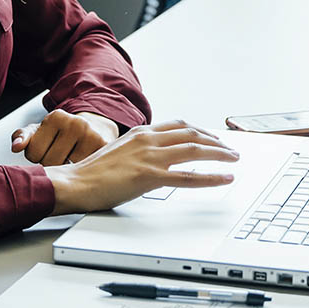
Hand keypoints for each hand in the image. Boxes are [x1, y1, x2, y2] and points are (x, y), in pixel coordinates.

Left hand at [11, 109, 119, 164]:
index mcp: (55, 117)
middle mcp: (74, 123)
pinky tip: (83, 163)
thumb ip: (23, 136)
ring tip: (71, 158)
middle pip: (50, 162)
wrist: (95, 126)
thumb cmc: (62, 132)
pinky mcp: (103, 147)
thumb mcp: (41, 130)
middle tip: (60, 155)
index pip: (33, 153)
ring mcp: (90, 134)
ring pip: (67, 170)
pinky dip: (81, 172)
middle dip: (51, 164)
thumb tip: (16, 147)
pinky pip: (84, 172)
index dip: (37, 156)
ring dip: (67, 171)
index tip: (47, 148)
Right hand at [44, 120, 239, 214]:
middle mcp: (148, 140)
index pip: (178, 125)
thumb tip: (152, 158)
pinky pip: (187, 176)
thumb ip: (138, 150)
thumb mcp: (119, 151)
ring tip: (234, 159)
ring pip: (194, 149)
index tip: (212, 137)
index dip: (200, 130)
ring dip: (219, 153)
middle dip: (215, 140)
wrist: (74, 182)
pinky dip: (210, 177)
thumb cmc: (92, 173)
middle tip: (230, 149)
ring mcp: (150, 157)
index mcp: (140, 133)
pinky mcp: (149, 177)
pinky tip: (223, 178)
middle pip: (191, 133)